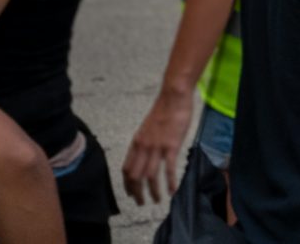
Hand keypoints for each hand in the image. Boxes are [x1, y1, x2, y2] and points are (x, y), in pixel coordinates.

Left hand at [123, 85, 195, 205]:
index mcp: (136, 143)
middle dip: (137, 193)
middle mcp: (143, 147)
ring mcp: (157, 147)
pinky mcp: (171, 145)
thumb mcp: (148, 127)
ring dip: (152, 191)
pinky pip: (168, 169)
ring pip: (150, 176)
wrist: (173, 96)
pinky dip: (169, 182)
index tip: (131, 193)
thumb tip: (147, 152)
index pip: (126, 169)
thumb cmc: (164, 109)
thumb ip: (145, 141)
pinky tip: (172, 190)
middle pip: (135, 176)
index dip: (127, 184)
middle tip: (142, 202)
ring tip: (157, 200)